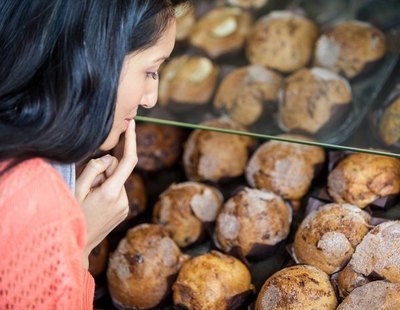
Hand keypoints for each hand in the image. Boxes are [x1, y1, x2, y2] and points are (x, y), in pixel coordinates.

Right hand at [75, 121, 136, 267]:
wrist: (78, 247)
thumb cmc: (72, 216)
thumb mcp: (76, 190)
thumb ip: (93, 169)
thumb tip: (109, 158)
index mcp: (111, 192)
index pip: (128, 161)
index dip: (131, 140)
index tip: (131, 125)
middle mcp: (123, 199)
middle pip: (117, 170)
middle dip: (103, 171)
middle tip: (86, 186)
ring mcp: (125, 206)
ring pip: (117, 180)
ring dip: (104, 182)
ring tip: (89, 198)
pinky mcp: (125, 210)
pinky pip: (117, 190)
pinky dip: (108, 189)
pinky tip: (96, 202)